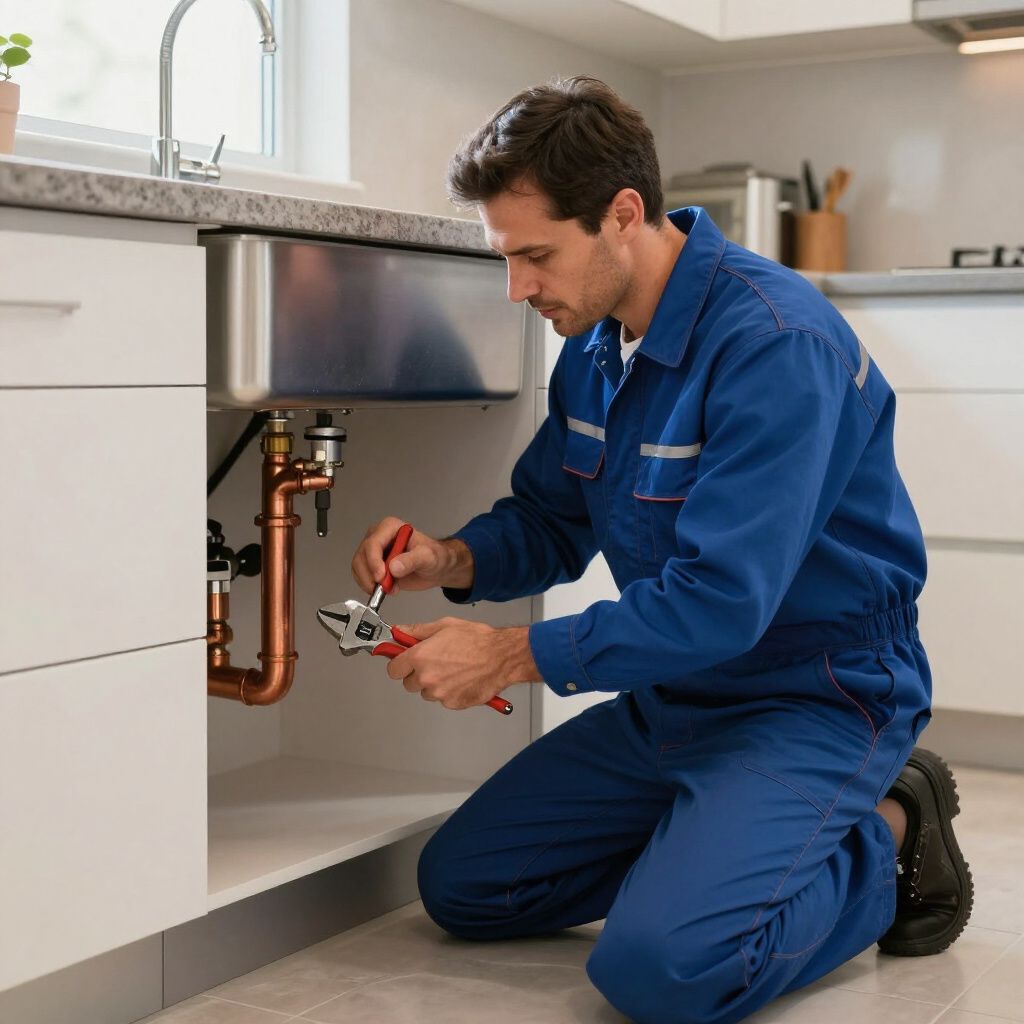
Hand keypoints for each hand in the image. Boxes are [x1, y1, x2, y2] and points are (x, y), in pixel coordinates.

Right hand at [351, 517, 473, 594]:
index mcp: (390, 527)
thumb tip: (393, 567)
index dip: (374, 561)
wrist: (435, 568)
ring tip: (388, 589)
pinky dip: (369, 585)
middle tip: (384, 587)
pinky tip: (385, 589)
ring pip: (358, 566)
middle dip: (370, 574)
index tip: (381, 577)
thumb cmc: (434, 557)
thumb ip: (412, 560)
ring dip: (369, 582)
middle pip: (362, 555)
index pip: (373, 543)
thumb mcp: (428, 558)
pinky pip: (361, 575)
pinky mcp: (372, 564)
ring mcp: (373, 551)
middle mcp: (378, 536)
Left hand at [385, 618, 537, 710]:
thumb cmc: (477, 640)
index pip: (393, 669)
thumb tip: (400, 632)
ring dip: (434, 684)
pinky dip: (450, 692)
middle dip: (418, 674)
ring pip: (427, 692)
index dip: (399, 664)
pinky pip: (443, 700)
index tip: (405, 661)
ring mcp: (439, 693)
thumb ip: (418, 631)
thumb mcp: (445, 625)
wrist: (502, 657)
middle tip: (435, 662)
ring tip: (453, 669)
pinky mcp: (452, 704)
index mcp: (420, 657)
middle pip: (409, 683)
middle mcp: (426, 678)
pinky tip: (462, 678)